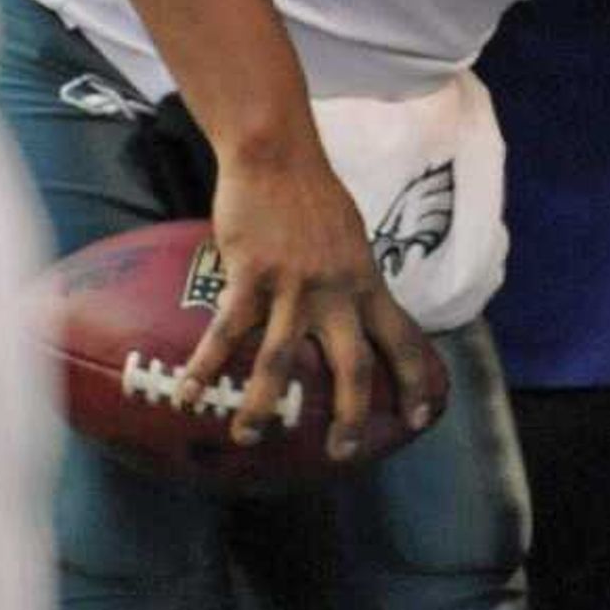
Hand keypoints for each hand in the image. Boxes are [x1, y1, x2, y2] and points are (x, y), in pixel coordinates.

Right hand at [181, 138, 437, 460]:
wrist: (277, 156)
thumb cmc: (313, 199)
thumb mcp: (352, 242)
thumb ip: (355, 282)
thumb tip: (359, 316)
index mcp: (367, 283)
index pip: (404, 340)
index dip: (415, 381)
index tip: (420, 417)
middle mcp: (338, 292)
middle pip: (354, 367)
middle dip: (350, 417)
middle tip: (343, 453)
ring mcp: (295, 285)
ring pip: (282, 360)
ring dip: (265, 405)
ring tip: (250, 437)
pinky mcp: (251, 275)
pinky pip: (226, 331)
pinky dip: (206, 365)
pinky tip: (188, 393)